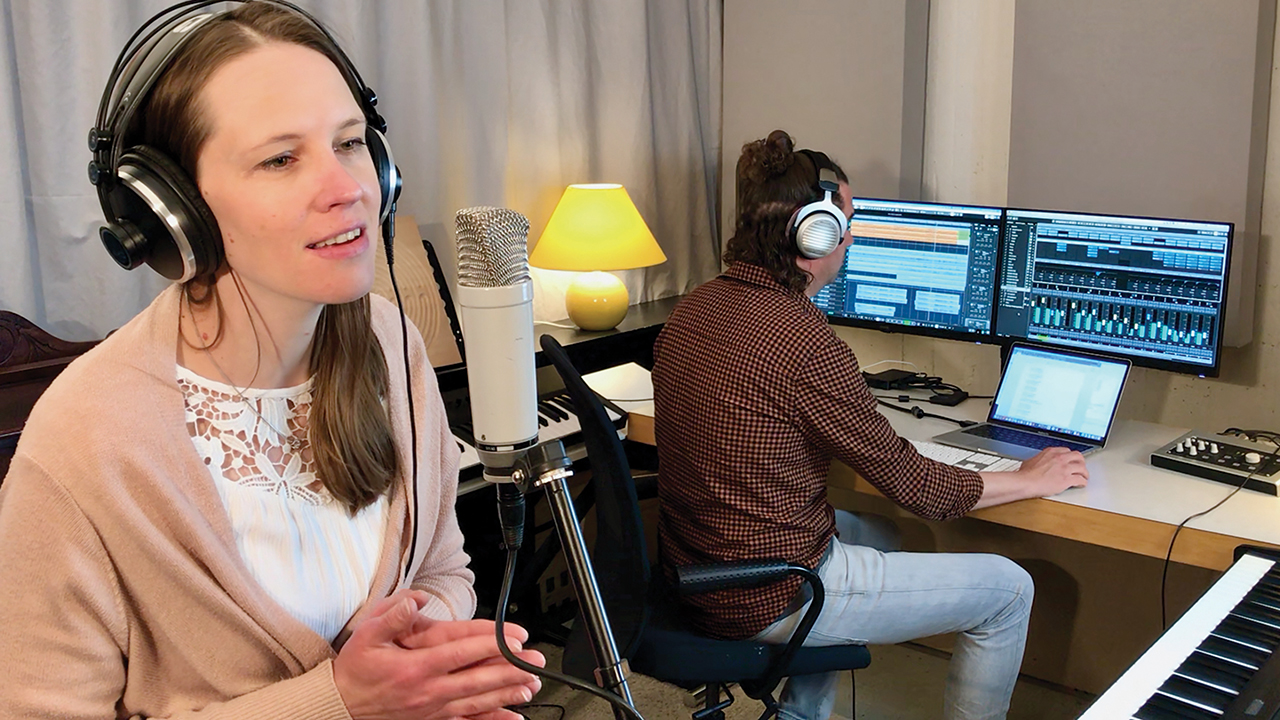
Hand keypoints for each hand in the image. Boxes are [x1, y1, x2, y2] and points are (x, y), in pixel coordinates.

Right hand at [333, 590, 545, 719]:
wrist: (340, 707)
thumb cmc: (355, 669)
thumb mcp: (366, 635)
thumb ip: (393, 615)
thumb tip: (416, 598)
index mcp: (415, 666)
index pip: (462, 651)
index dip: (492, 643)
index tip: (515, 637)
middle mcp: (428, 690)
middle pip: (478, 679)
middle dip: (510, 669)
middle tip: (536, 662)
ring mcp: (432, 709)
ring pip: (477, 702)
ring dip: (507, 694)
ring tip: (531, 685)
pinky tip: (512, 717)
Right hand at [1018, 446, 1088, 495]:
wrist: (1025, 482)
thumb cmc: (1025, 474)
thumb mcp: (1030, 461)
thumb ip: (1037, 460)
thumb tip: (1035, 462)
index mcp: (1051, 452)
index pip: (1067, 451)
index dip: (1070, 456)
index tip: (1071, 460)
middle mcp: (1060, 458)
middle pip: (1078, 456)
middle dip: (1081, 462)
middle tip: (1081, 467)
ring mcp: (1064, 468)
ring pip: (1082, 467)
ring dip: (1084, 472)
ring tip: (1084, 476)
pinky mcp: (1067, 479)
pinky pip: (1080, 480)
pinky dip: (1083, 482)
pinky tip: (1082, 484)